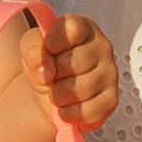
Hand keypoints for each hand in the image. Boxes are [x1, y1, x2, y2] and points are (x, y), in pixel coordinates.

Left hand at [23, 11, 116, 133]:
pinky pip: (88, 111)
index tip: (48, 51)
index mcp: (84, 28)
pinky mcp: (111, 100)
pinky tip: (65, 108)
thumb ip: (32, 47)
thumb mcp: (30, 50)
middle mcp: (103, 47)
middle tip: (52, 76)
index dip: (52, 44)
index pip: (71, 29)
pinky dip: (69, 113)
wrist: (49, 94)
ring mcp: (111, 74)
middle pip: (75, 62)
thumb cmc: (45, 65)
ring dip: (58, 96)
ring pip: (79, 89)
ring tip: (58, 91)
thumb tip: (46, 70)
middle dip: (54, 75)